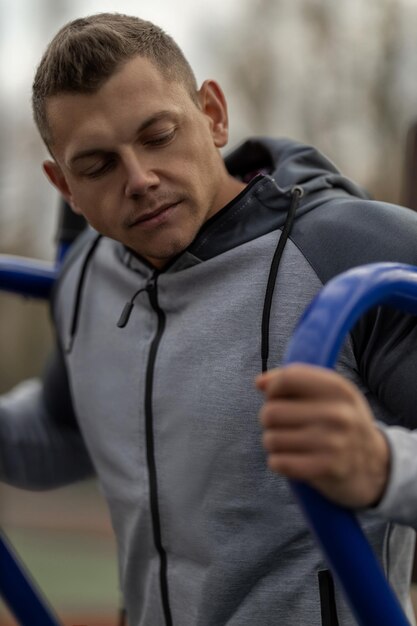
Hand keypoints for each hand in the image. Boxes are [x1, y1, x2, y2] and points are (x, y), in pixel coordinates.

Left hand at [256, 364, 389, 507]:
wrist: (376, 465)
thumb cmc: (343, 423)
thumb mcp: (330, 395)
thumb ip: (295, 382)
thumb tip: (259, 383)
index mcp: (338, 388)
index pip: (287, 378)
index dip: (273, 389)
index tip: (277, 398)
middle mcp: (338, 413)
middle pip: (271, 412)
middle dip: (269, 421)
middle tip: (285, 426)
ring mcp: (334, 442)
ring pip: (271, 439)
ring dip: (274, 444)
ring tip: (290, 444)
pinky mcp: (327, 468)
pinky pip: (279, 462)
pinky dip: (279, 462)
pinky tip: (292, 460)